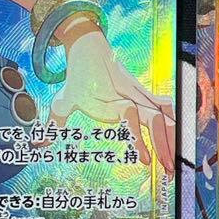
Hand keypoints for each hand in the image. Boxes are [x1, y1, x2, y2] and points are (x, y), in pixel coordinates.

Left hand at [49, 31, 175, 176]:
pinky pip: (166, 108)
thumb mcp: (63, 99)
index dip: (140, 141)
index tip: (145, 163)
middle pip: (156, 120)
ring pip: (165, 115)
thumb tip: (36, 144)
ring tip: (174, 163)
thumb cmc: (77, 77)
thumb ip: (53, 122)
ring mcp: (141, 95)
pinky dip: (176, 122)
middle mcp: (131, 96)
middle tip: (168, 171)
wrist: (89, 47)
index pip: (131, 120)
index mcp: (113, 99)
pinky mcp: (146, 94)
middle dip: (165, 146)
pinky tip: (181, 139)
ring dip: (171, 139)